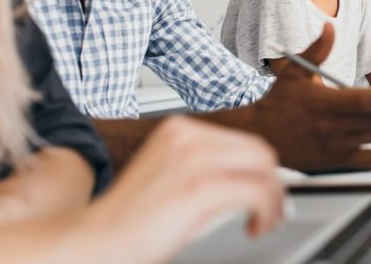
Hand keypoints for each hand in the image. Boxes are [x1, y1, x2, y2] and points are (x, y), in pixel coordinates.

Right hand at [87, 116, 283, 262]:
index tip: (267, 194)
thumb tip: (250, 180)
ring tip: (265, 221)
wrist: (96, 241)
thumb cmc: (131, 221)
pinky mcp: (199, 186)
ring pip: (262, 167)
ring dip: (273, 198)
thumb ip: (204, 168)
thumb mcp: (171, 177)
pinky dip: (266, 210)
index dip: (262, 170)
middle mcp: (188, 136)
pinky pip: (256, 191)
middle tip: (273, 210)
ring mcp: (193, 158)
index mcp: (179, 129)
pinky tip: (256, 227)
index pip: (242, 141)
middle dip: (274, 183)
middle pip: (258, 150)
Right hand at [250, 23, 370, 170]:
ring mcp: (337, 147)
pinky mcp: (339, 161)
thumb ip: (316, 50)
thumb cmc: (278, 103)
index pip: (366, 101)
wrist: (260, 138)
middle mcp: (333, 129)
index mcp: (324, 105)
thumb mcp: (294, 72)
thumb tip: (330, 27)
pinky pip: (370, 159)